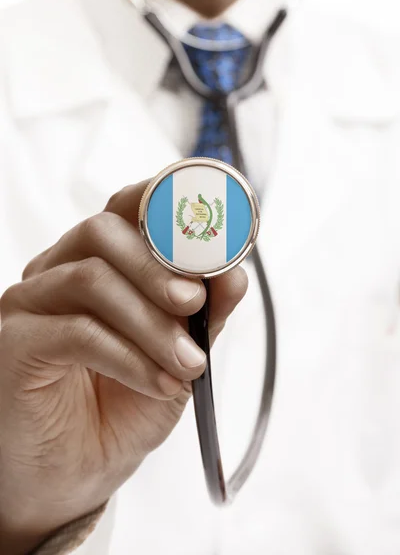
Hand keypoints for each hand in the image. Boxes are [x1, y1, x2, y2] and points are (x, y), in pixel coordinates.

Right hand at [0, 181, 247, 554]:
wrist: (72, 476)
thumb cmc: (120, 409)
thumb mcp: (177, 357)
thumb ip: (203, 315)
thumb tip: (234, 274)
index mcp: (98, 265)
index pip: (124, 210)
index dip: (165, 203)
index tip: (211, 227)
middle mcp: (57, 273)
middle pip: (103, 232)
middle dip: (158, 266)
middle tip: (195, 304)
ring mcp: (30, 305)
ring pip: (90, 279)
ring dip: (151, 322)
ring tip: (187, 363)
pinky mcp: (14, 345)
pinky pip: (75, 332)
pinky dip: (128, 356)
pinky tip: (157, 383)